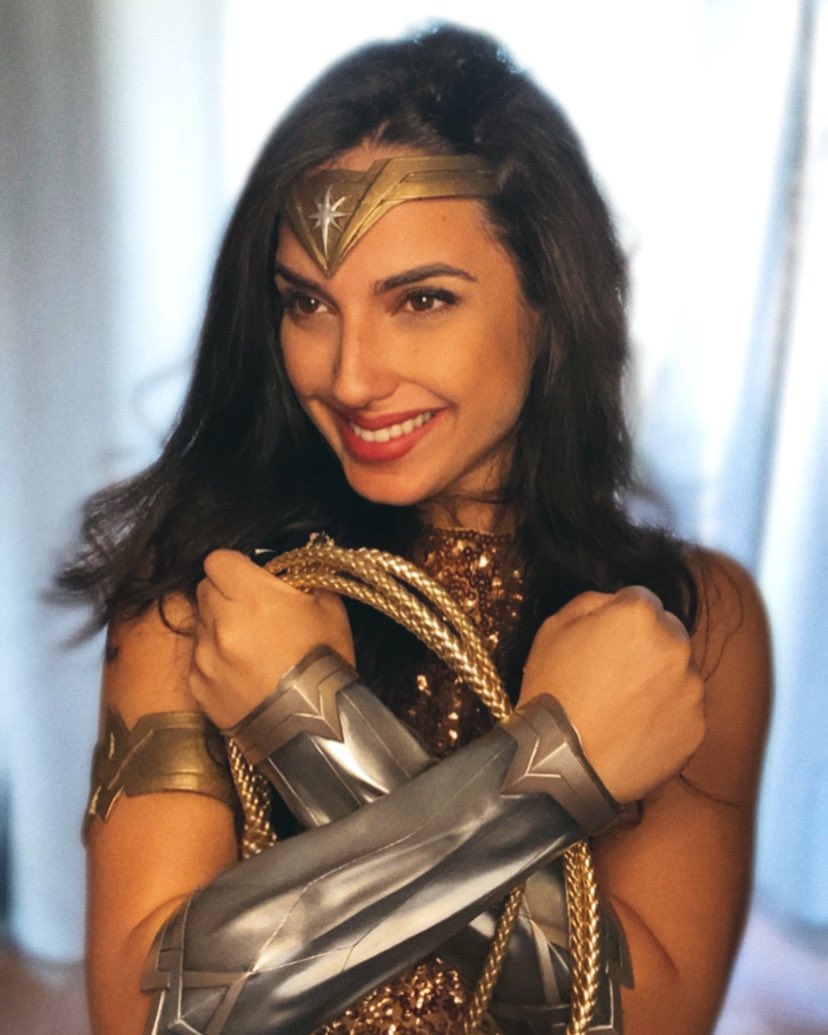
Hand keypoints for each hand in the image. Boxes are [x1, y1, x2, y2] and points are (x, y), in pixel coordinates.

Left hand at [189, 549, 354, 728]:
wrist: (315, 730)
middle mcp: (221, 623)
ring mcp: (205, 656)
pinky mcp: (199, 686)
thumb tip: (292, 570)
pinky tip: (242, 673)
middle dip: (226, 593)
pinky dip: (214, 660)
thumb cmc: (326, 666)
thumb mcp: (330, 610)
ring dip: (218, 627)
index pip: (218, 560)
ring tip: (250, 647)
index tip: (249, 577)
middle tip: (252, 610)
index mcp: (252, 597)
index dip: (235, 567)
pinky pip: (199, 659)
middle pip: (205, 589)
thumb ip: (305, 580)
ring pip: (200, 624)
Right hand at [518, 587, 704, 803]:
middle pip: (666, 633)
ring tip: (619, 707)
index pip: (641, 599)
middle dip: (645, 647)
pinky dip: (663, 717)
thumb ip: (591, 603)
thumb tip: (613, 602)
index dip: (618, 619)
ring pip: (678, 673)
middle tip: (611, 675)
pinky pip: (682, 711)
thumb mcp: (552, 629)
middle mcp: (675, 646)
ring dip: (657, 682)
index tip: (602, 641)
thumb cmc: (552, 694)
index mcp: (640, 615)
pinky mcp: (696, 728)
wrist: (562, 765)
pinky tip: (631, 729)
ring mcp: (691, 690)